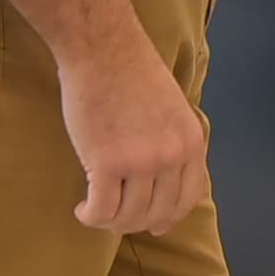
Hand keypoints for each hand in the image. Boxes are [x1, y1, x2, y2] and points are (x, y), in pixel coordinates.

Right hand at [60, 44, 209, 236]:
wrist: (104, 50)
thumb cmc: (132, 74)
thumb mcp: (172, 111)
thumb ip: (172, 145)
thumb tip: (163, 186)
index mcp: (192, 142)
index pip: (188, 199)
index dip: (169, 218)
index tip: (153, 225)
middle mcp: (172, 156)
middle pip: (156, 213)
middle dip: (135, 222)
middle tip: (115, 216)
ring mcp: (142, 162)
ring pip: (128, 216)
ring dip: (109, 221)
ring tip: (95, 209)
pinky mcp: (107, 164)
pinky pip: (101, 211)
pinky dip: (90, 216)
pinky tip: (82, 208)